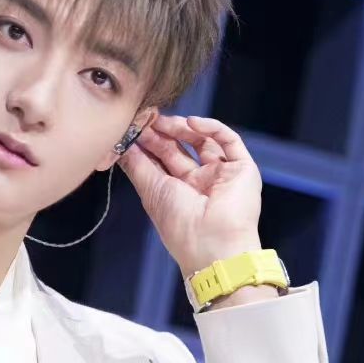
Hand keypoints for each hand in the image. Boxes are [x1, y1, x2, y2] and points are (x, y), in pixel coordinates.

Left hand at [116, 114, 262, 274]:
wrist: (213, 243)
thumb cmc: (180, 226)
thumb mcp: (151, 191)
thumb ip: (137, 166)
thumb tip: (122, 147)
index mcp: (179, 193)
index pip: (162, 161)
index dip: (148, 144)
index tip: (133, 128)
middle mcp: (200, 183)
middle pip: (180, 149)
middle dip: (161, 133)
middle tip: (146, 119)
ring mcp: (221, 175)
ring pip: (203, 141)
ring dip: (182, 128)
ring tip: (163, 122)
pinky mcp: (242, 169)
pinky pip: (229, 140)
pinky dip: (211, 128)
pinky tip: (192, 122)